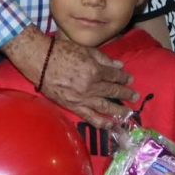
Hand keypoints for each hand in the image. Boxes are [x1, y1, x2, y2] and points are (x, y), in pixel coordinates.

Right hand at [3, 26, 137, 128]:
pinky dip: (101, 122)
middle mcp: (91, 86)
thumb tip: (120, 65)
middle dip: (125, 94)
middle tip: (135, 96)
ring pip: (105, 106)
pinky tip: (110, 124)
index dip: (124, 77)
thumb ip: (104, 59)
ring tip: (128, 113)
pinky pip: (89, 116)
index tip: (130, 79)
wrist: (39, 61)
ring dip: (118, 110)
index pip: (115, 76)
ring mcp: (82, 98)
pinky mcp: (72, 106)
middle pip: (113, 91)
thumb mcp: (85, 50)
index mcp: (95, 70)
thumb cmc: (61, 51)